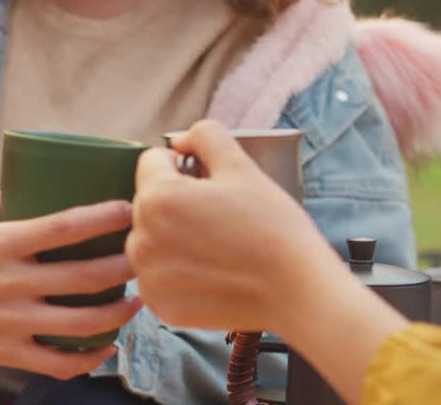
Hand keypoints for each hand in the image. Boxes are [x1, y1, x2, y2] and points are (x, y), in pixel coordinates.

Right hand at [0, 192, 141, 380]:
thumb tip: (32, 183)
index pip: (61, 227)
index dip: (102, 217)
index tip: (128, 207)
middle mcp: (6, 284)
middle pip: (84, 278)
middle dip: (124, 265)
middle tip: (146, 252)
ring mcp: (6, 323)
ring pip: (81, 324)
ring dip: (118, 313)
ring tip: (135, 299)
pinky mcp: (2, 353)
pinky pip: (57, 364)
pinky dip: (89, 360)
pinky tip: (104, 346)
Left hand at [126, 120, 341, 332]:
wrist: (299, 293)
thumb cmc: (273, 229)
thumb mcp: (242, 167)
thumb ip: (205, 137)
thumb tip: (179, 140)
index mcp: (156, 197)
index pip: (152, 162)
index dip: (183, 165)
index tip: (210, 185)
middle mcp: (141, 238)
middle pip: (149, 202)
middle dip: (176, 202)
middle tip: (219, 218)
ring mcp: (148, 276)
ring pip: (151, 239)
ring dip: (172, 237)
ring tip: (217, 246)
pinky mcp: (160, 305)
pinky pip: (158, 275)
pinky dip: (178, 273)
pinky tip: (212, 273)